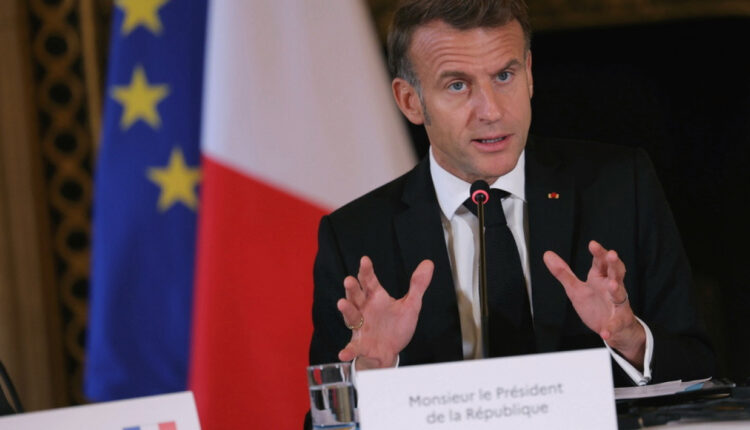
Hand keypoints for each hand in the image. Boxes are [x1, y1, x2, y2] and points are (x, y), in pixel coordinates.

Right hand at [336, 256, 433, 369]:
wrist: (390, 351)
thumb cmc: (396, 326)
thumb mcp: (411, 305)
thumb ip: (418, 285)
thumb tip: (428, 264)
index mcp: (376, 298)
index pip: (369, 281)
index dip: (366, 271)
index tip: (365, 261)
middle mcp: (365, 310)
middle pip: (356, 296)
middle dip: (352, 288)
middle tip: (349, 280)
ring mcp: (361, 327)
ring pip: (351, 316)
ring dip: (346, 310)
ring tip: (342, 303)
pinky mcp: (360, 345)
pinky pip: (353, 348)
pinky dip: (347, 351)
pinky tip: (343, 353)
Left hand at [543, 240, 645, 367]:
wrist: (613, 329)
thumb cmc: (595, 305)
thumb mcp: (575, 288)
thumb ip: (563, 273)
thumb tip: (547, 255)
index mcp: (600, 279)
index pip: (601, 262)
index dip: (598, 253)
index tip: (592, 244)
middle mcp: (612, 288)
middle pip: (616, 272)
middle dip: (614, 263)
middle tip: (612, 254)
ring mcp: (618, 305)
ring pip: (620, 294)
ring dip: (617, 289)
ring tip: (613, 285)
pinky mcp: (619, 322)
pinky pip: (616, 324)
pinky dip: (611, 328)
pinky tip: (606, 331)